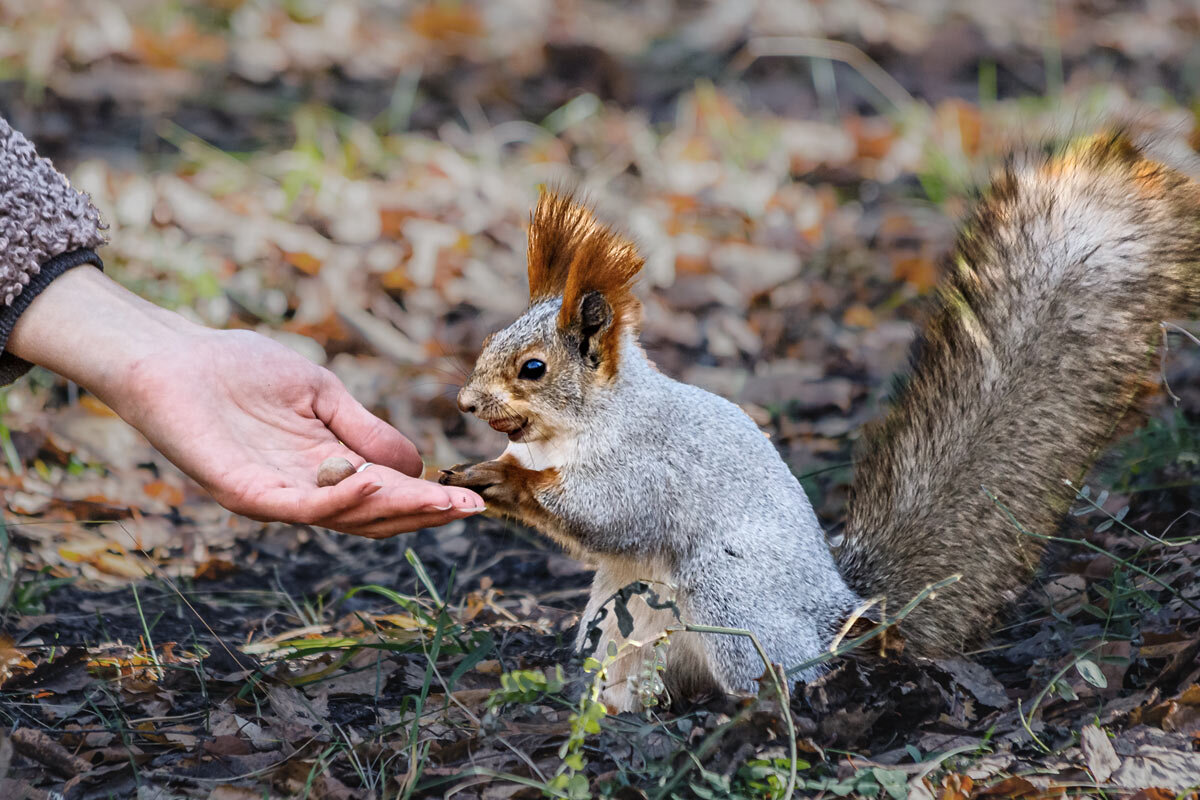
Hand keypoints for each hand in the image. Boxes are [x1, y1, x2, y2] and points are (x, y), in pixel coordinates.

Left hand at [8, 268, 483, 536]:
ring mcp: (272, 495)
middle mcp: (301, 491)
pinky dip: (338, 499)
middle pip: (371, 516)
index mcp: (323, 469)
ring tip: (436, 500)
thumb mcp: (322, 395)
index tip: (472, 502)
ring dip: (392, 509)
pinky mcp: (242, 490)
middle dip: (421, 513)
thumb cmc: (240, 368)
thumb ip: (364, 430)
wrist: (173, 355)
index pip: (383, 494)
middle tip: (466, 509)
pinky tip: (370, 482)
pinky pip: (298, 506)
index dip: (427, 499)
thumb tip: (417, 466)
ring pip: (342, 517)